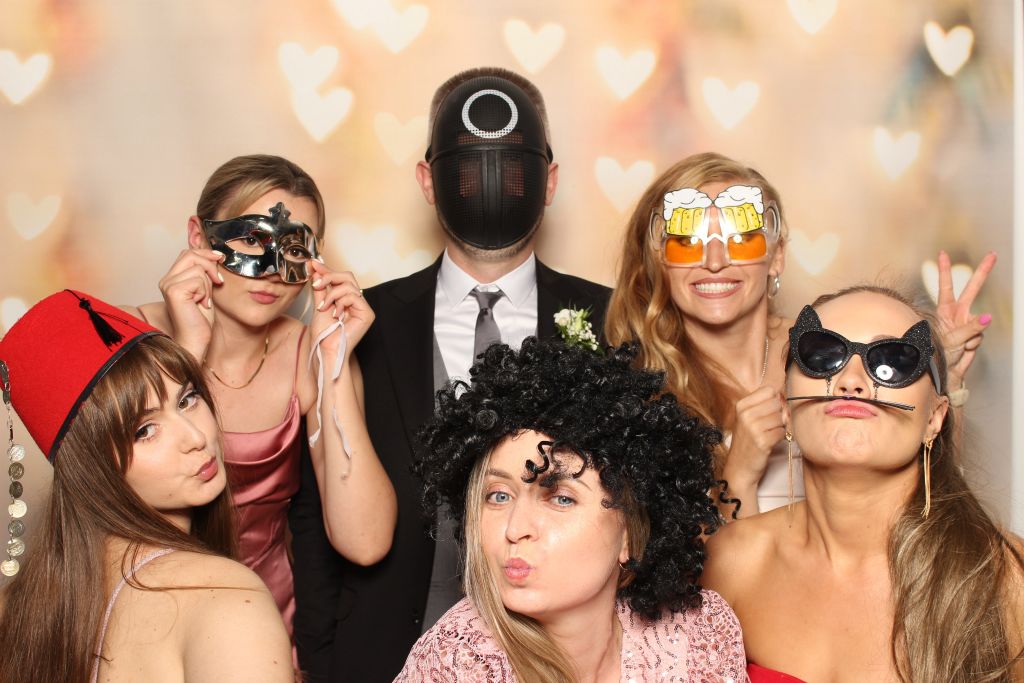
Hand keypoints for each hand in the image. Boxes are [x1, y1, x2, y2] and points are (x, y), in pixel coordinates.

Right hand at [159, 248, 222, 359]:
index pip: (188, 253)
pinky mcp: (174, 291)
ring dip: (208, 284)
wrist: (195, 340)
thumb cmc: (200, 319)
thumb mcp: (205, 290)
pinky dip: (206, 292)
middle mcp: (166, 280)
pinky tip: (202, 304)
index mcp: (172, 278)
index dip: (206, 254)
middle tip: (218, 282)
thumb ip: (204, 273)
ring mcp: (168, 285)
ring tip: (204, 300)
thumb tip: (215, 256)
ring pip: (198, 268)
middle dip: (210, 265)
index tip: (221, 259)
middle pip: (191, 254)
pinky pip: (199, 280)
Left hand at [309, 260, 373, 359]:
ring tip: (324, 307)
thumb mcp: (319, 304)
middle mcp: (358, 301)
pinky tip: (335, 314)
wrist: (326, 349)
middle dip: (329, 277)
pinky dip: (340, 302)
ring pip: (348, 285)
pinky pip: (353, 296)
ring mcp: (364, 307)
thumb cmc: (324, 334)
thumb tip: (317, 270)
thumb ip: (320, 288)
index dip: (328, 269)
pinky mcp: (367, 313)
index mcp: (347, 299)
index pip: (341, 278)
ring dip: (331, 294)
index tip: (313, 264)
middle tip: (316, 284)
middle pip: (347, 276)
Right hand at [724, 385, 786, 489]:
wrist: (739, 467)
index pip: (769, 390)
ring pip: (781, 418)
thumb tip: (783, 395)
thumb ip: (763, 404)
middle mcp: (745, 414)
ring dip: (780, 427)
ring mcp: (753, 428)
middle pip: (777, 403)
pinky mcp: (762, 441)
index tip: (771, 410)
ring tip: (769, 434)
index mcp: (741, 405)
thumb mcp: (748, 418)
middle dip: (779, 414)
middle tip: (770, 425)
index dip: (775, 399)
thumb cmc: (747, 441)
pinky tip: (770, 442)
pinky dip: (780, 437)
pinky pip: (782, 432)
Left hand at [934, 250, 994, 391]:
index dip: (945, 270)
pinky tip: (964, 349)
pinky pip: (980, 336)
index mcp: (945, 310)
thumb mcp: (951, 339)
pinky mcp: (976, 334)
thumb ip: (970, 328)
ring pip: (980, 321)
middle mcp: (957, 313)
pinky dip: (973, 344)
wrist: (944, 371)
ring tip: (957, 345)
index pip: (946, 286)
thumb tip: (988, 316)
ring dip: (970, 335)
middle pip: (972, 289)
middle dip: (983, 272)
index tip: (942, 253)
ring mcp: (968, 323)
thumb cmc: (939, 354)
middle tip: (992, 254)